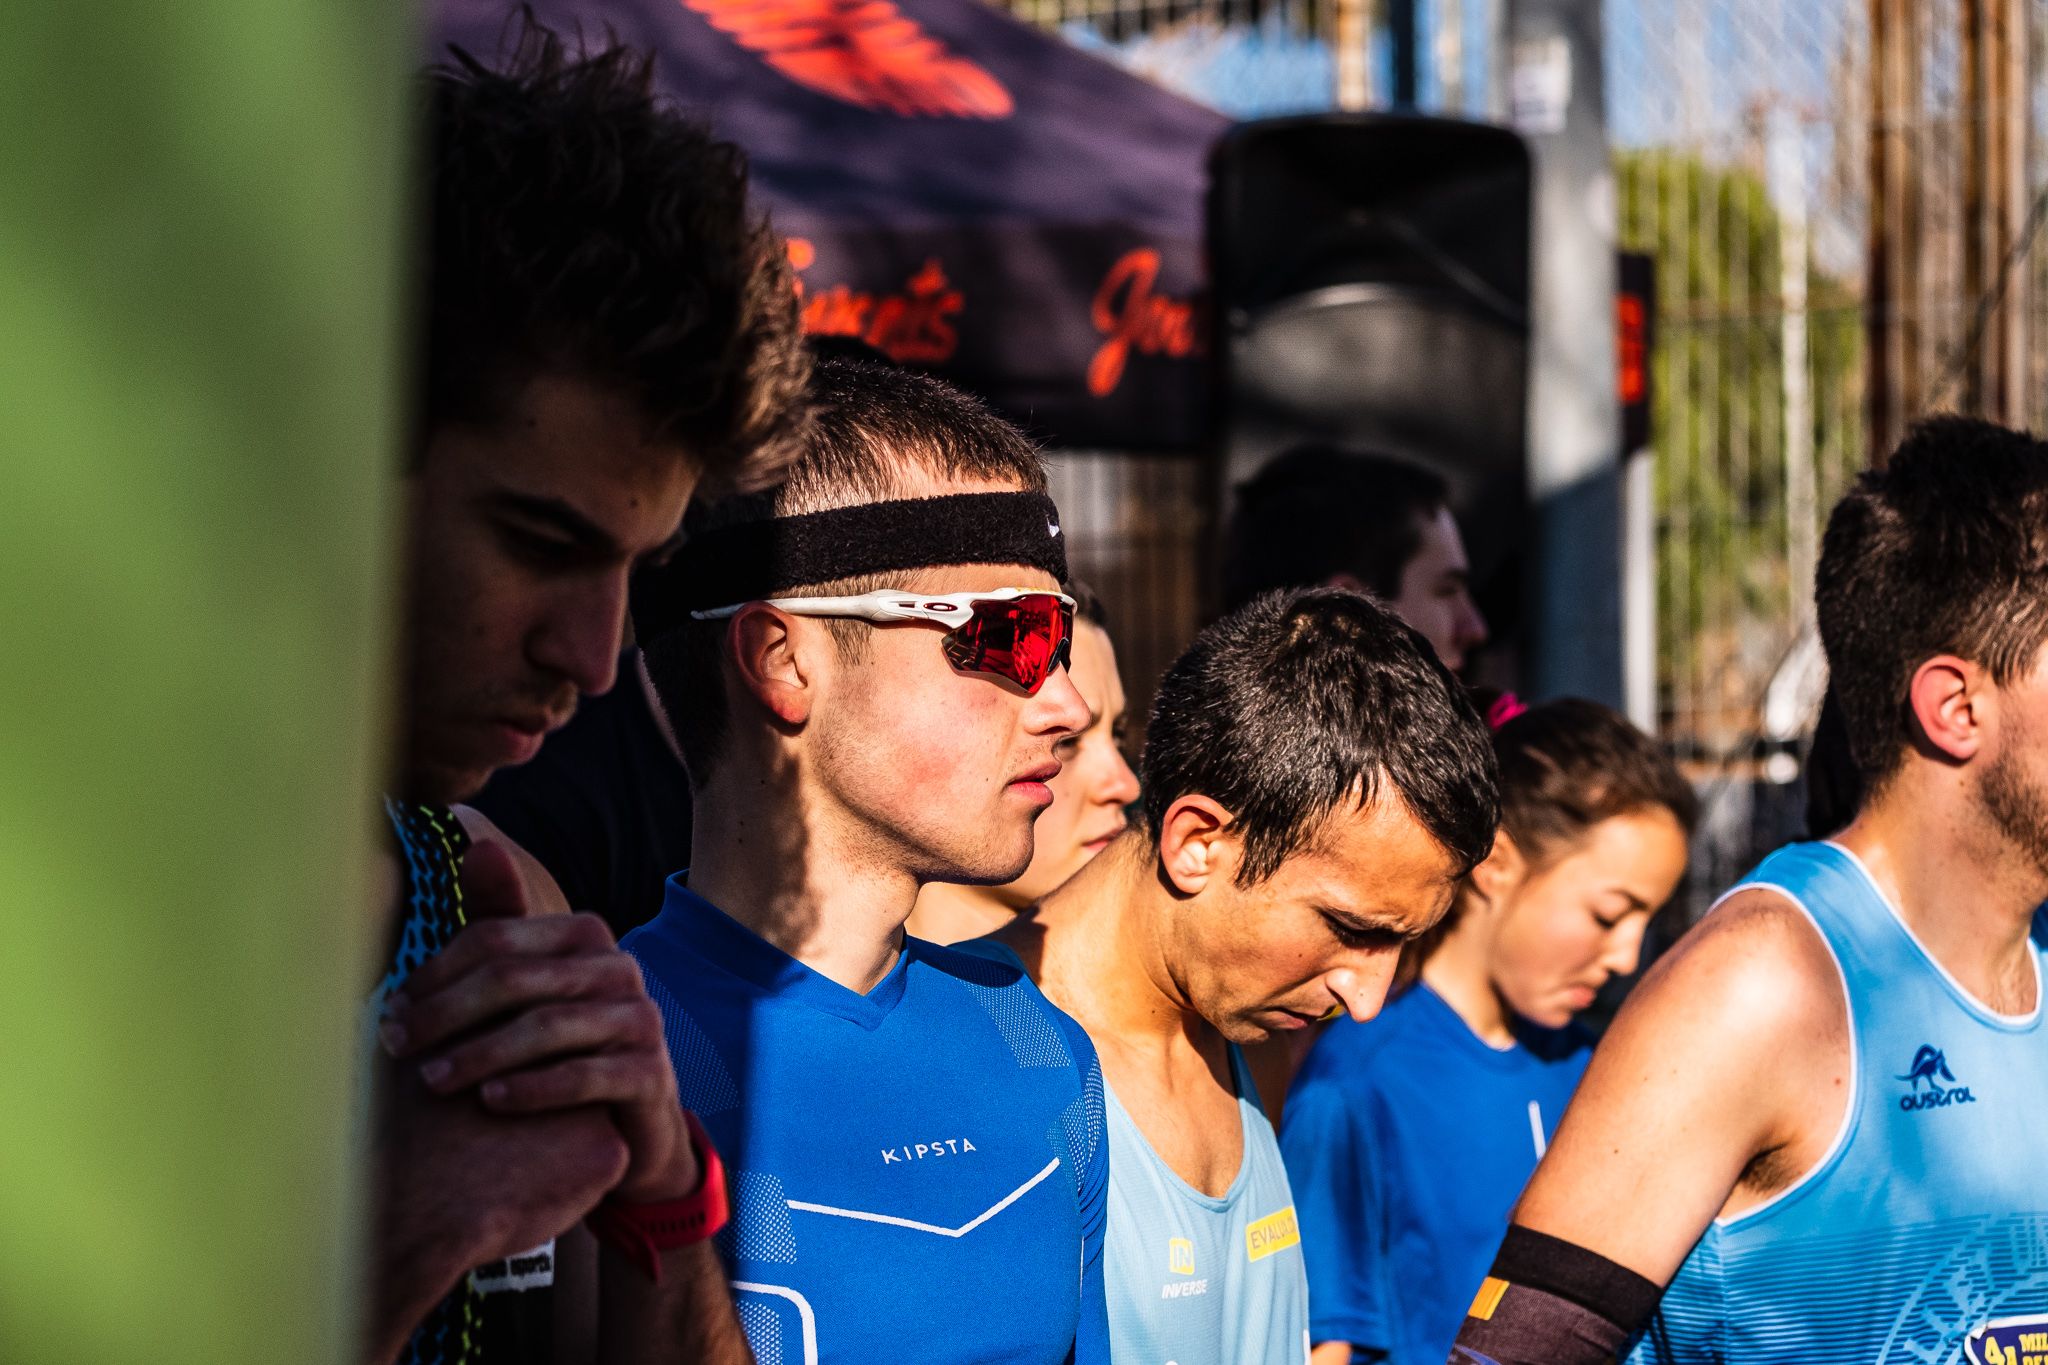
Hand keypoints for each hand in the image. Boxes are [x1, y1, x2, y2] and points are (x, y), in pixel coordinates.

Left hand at [380, 838, 701, 1202]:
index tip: (388, 1011)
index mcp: (583, 935)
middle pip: (514, 980)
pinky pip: (586, 1076)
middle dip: (444, 1014)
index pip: (494, 939)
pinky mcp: (651, 1074)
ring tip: (431, 1081)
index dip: (433, 974)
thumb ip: (497, 921)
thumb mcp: (526, 987)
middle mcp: (618, 967)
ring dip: (479, 1054)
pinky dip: (533, 1088)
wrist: (627, 1121)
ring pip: (548, 1027)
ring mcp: (640, 1019)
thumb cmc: (561, 1046)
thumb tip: (474, 839)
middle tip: (394, 1046)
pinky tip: (490, 1102)